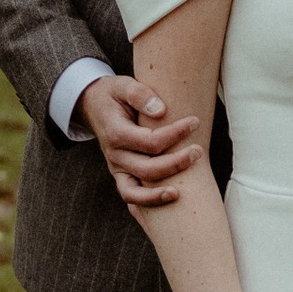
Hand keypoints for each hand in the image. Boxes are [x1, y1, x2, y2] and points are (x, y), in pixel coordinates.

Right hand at [80, 74, 202, 209]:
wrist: (93, 105)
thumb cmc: (114, 94)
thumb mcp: (123, 85)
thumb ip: (140, 94)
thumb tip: (161, 110)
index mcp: (115, 133)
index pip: (150, 141)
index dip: (175, 133)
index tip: (195, 122)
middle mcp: (114, 155)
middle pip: (147, 169)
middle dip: (175, 163)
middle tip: (199, 152)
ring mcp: (116, 169)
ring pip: (134, 193)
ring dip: (158, 195)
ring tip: (180, 193)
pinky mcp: (121, 175)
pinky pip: (130, 198)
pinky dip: (144, 206)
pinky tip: (164, 206)